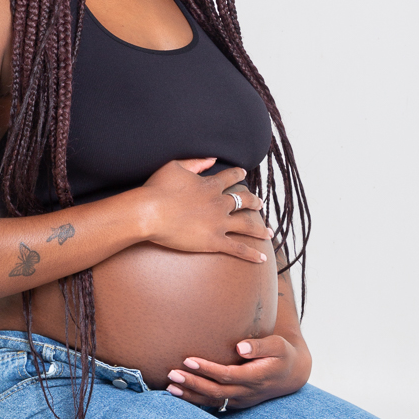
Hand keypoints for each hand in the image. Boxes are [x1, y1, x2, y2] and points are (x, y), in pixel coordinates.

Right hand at [140, 157, 272, 263]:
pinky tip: (262, 259)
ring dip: (260, 229)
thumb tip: (212, 159)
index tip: (243, 173)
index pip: (231, 178)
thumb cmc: (157, 189)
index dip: (238, 174)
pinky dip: (251, 254)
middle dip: (254, 202)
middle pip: (244, 201)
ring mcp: (218, 223)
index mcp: (211, 185)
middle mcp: (219, 203)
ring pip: (246, 225)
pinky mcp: (214, 241)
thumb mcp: (175, 167)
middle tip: (260, 204)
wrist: (149, 212)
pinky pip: (238, 249)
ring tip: (268, 232)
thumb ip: (196, 162)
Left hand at [166, 334, 308, 410]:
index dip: (207, 369)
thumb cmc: (281, 355)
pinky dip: (196, 400)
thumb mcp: (277, 346)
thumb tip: (240, 347)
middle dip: (192, 383)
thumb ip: (259, 346)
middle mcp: (246, 392)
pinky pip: (214, 404)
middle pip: (215, 391)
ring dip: (191, 395)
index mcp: (255, 377)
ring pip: (212, 401)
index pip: (227, 375)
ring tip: (170, 387)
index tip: (188, 360)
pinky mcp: (236, 403)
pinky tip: (180, 394)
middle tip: (171, 374)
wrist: (290, 376)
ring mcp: (241, 400)